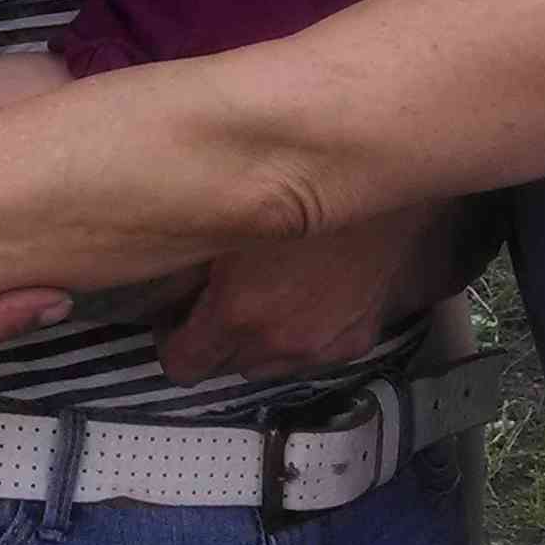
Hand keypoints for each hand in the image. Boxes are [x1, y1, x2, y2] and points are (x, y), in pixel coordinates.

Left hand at [156, 210, 440, 384]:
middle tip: (218, 297)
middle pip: (225, 367)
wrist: (380, 178)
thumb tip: (164, 282)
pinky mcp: (358, 339)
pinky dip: (302, 335)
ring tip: (265, 292)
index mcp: (240, 313)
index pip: (184, 365)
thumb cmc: (298, 183)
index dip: (172, 341)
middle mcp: (281, 341)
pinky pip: (313, 355)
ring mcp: (324, 346)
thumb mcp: (230, 217)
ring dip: (259, 341)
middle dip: (216, 339)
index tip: (174, 318)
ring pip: (270, 364)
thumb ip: (193, 261)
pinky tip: (306, 295)